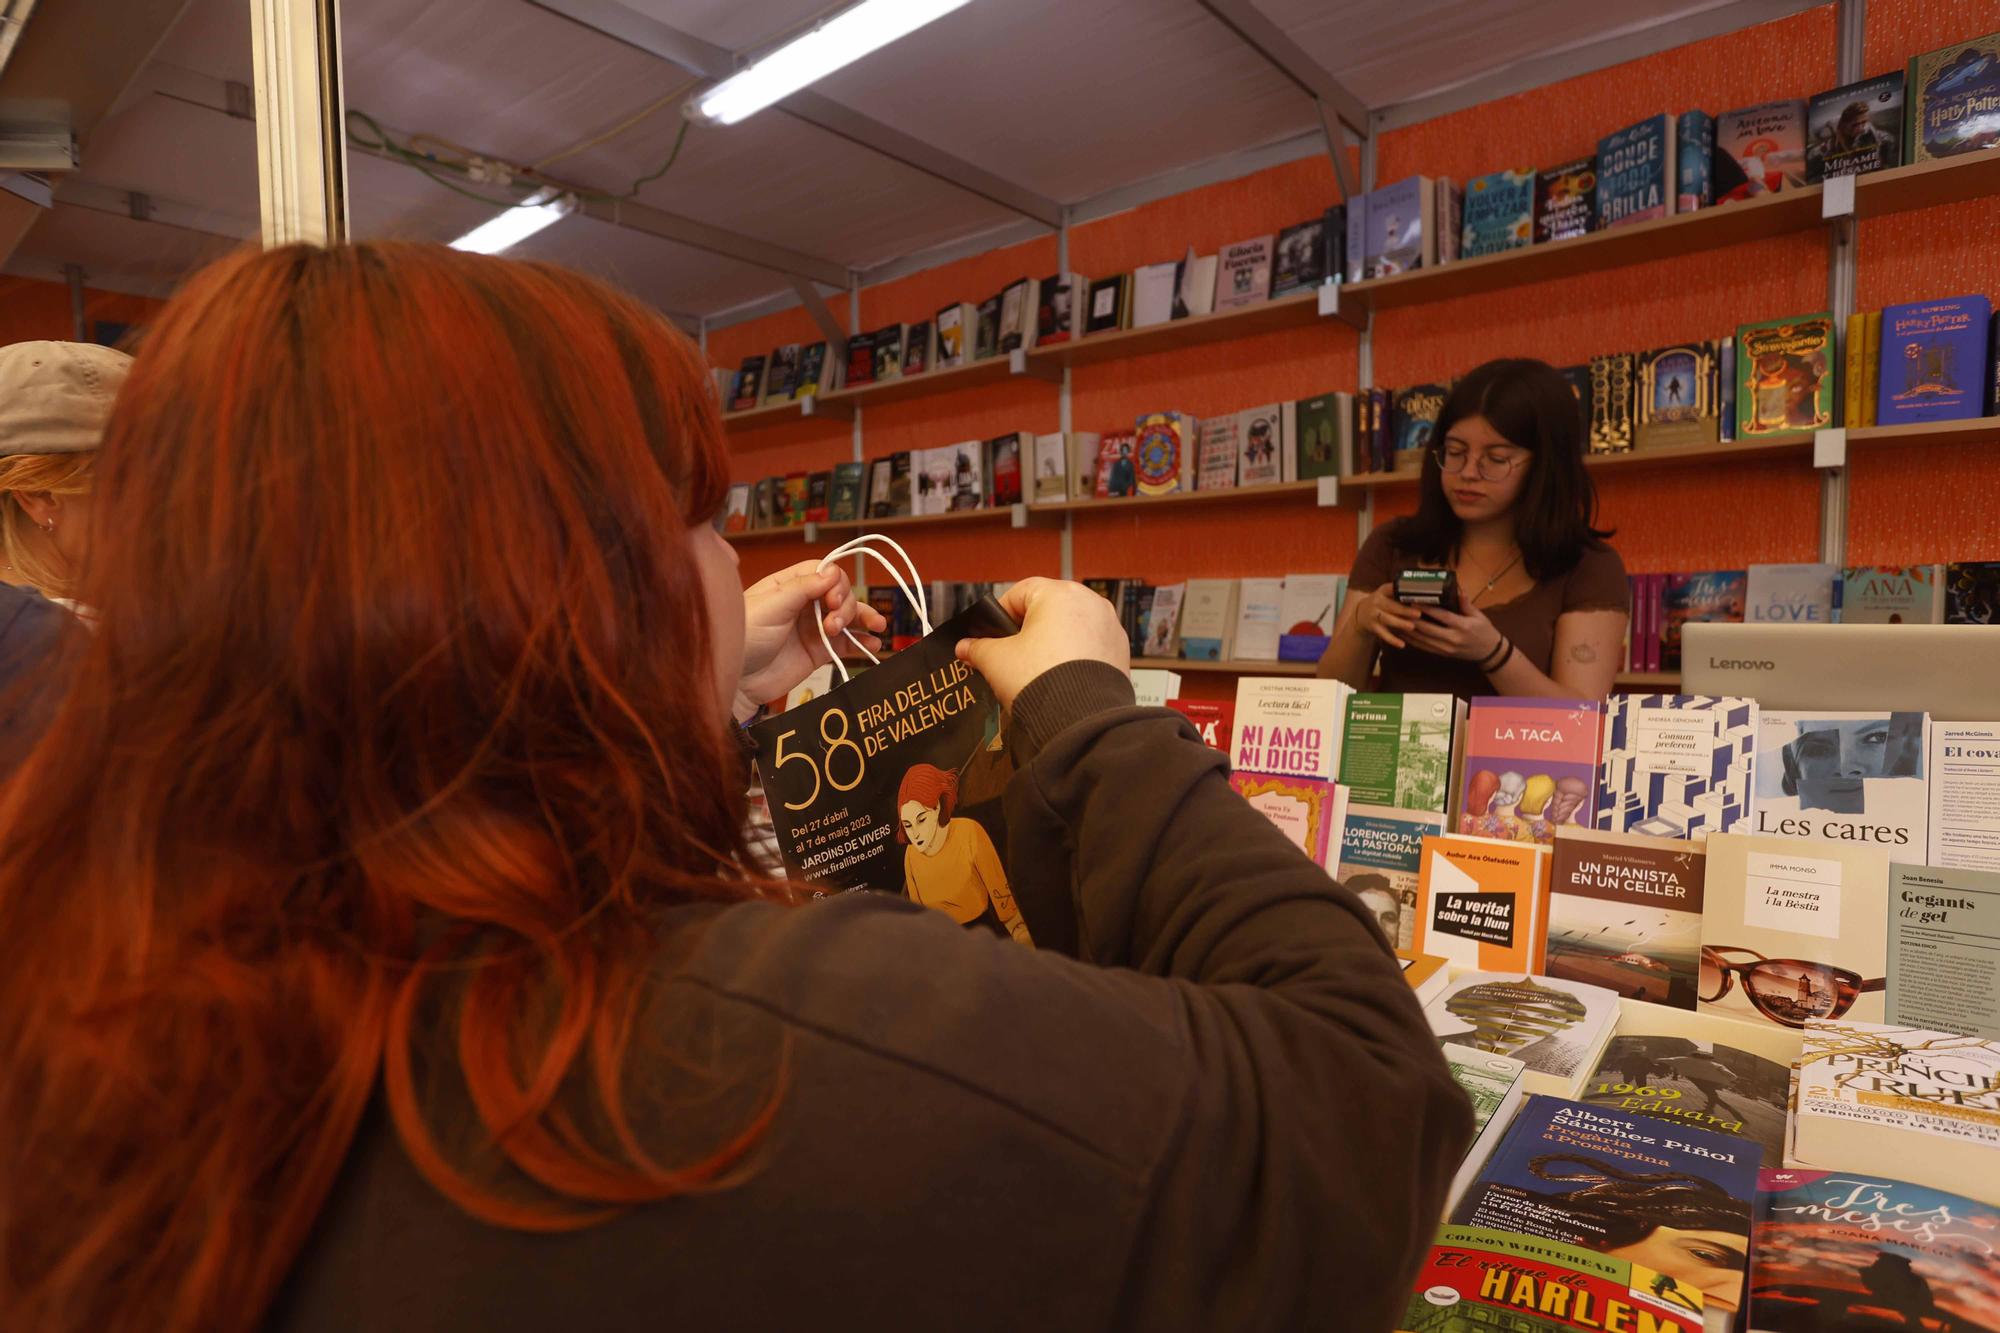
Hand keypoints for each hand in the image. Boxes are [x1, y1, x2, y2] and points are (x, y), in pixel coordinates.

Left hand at [734, 561, 886, 717]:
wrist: (736, 681)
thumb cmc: (744, 638)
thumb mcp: (771, 606)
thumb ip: (802, 588)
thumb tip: (832, 570)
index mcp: (788, 585)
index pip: (824, 572)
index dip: (836, 582)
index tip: (833, 599)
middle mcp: (804, 604)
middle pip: (840, 593)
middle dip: (846, 605)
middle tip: (833, 624)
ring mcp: (813, 628)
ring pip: (848, 617)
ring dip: (862, 619)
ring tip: (874, 627)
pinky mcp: (819, 652)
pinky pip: (847, 644)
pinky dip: (863, 642)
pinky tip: (874, 644)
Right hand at [955, 577, 1128, 708]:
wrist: (1081, 721)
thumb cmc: (1038, 679)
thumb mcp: (996, 661)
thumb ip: (978, 648)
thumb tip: (964, 647)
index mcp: (1058, 593)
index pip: (1019, 593)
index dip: (999, 615)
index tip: (990, 637)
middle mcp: (1089, 602)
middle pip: (1047, 609)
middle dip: (1027, 631)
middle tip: (1010, 656)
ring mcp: (1109, 626)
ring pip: (1070, 627)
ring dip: (1051, 643)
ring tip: (1035, 671)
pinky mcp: (1120, 651)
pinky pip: (1089, 646)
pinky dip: (1074, 656)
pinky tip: (1060, 678)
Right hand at [1357, 584, 1422, 649]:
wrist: (1361, 613)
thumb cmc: (1384, 603)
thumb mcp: (1389, 594)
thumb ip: (1403, 594)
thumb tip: (1427, 597)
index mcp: (1384, 591)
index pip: (1393, 588)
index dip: (1404, 591)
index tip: (1417, 595)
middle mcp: (1377, 601)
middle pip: (1391, 605)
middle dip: (1404, 610)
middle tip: (1418, 614)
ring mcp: (1373, 614)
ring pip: (1387, 619)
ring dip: (1399, 623)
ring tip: (1411, 627)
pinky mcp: (1372, 627)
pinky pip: (1383, 634)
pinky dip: (1392, 640)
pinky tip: (1402, 644)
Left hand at [1404, 600, 1504, 663]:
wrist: (1489, 653)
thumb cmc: (1484, 631)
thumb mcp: (1479, 616)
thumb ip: (1466, 604)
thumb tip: (1458, 589)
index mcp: (1463, 626)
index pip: (1442, 616)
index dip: (1427, 609)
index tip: (1414, 601)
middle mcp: (1452, 639)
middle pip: (1427, 629)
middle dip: (1412, 619)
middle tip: (1400, 609)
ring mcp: (1446, 648)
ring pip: (1423, 639)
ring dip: (1408, 630)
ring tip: (1397, 620)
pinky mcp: (1442, 654)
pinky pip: (1424, 647)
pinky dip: (1412, 640)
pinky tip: (1403, 632)